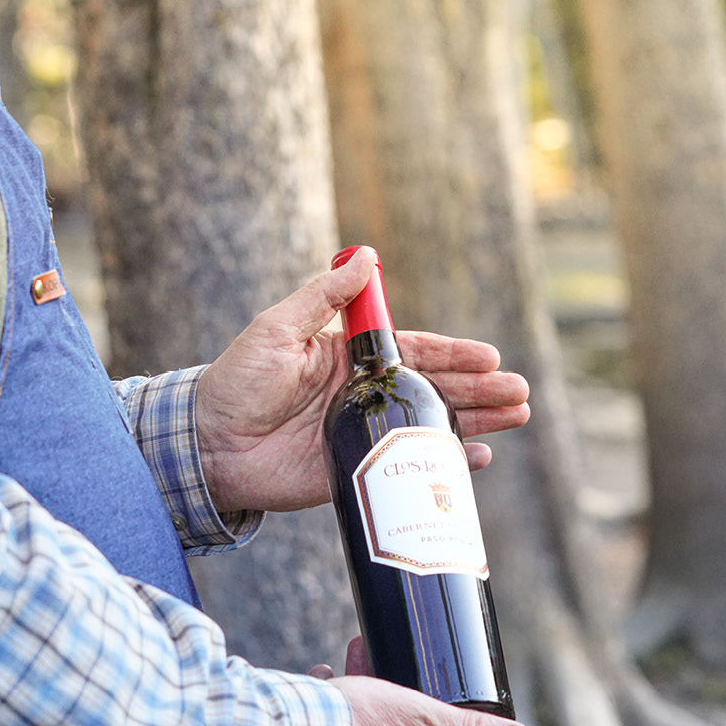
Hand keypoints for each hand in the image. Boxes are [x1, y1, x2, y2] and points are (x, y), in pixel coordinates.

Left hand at [194, 249, 531, 513]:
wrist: (206, 447)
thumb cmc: (236, 382)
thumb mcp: (277, 329)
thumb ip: (324, 298)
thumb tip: (365, 255)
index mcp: (352, 358)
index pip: (416, 352)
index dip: (456, 355)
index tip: (490, 358)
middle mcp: (366, 394)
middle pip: (437, 389)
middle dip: (482, 390)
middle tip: (520, 394)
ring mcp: (365, 433)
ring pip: (432, 425)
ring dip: (477, 422)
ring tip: (516, 417)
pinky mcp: (359, 469)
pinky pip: (410, 466)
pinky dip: (444, 463)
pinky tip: (476, 460)